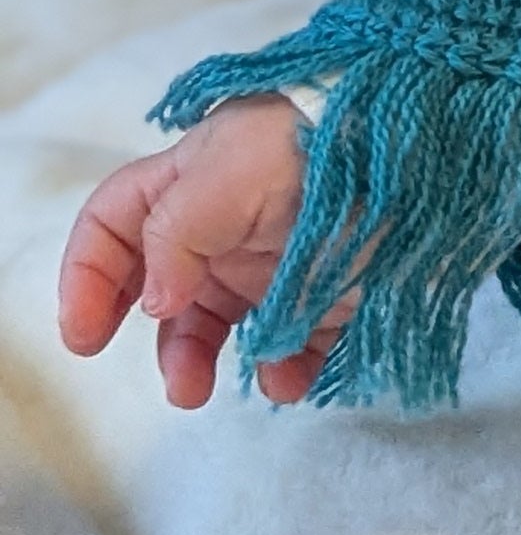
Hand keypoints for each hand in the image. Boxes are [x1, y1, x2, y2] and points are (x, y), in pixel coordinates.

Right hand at [56, 94, 355, 408]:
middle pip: (165, 293)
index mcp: (191, 184)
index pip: (114, 226)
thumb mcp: (229, 170)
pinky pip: (295, 343)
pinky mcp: (330, 289)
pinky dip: (284, 370)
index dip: (88, 278)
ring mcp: (278, 259)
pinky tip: (286, 382)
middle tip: (175, 381)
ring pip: (222, 326)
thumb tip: (155, 303)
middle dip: (160, 340)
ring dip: (203, 363)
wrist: (420, 145)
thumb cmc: (315, 142)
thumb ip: (176, 233)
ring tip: (202, 392)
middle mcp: (227, 226)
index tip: (87, 336)